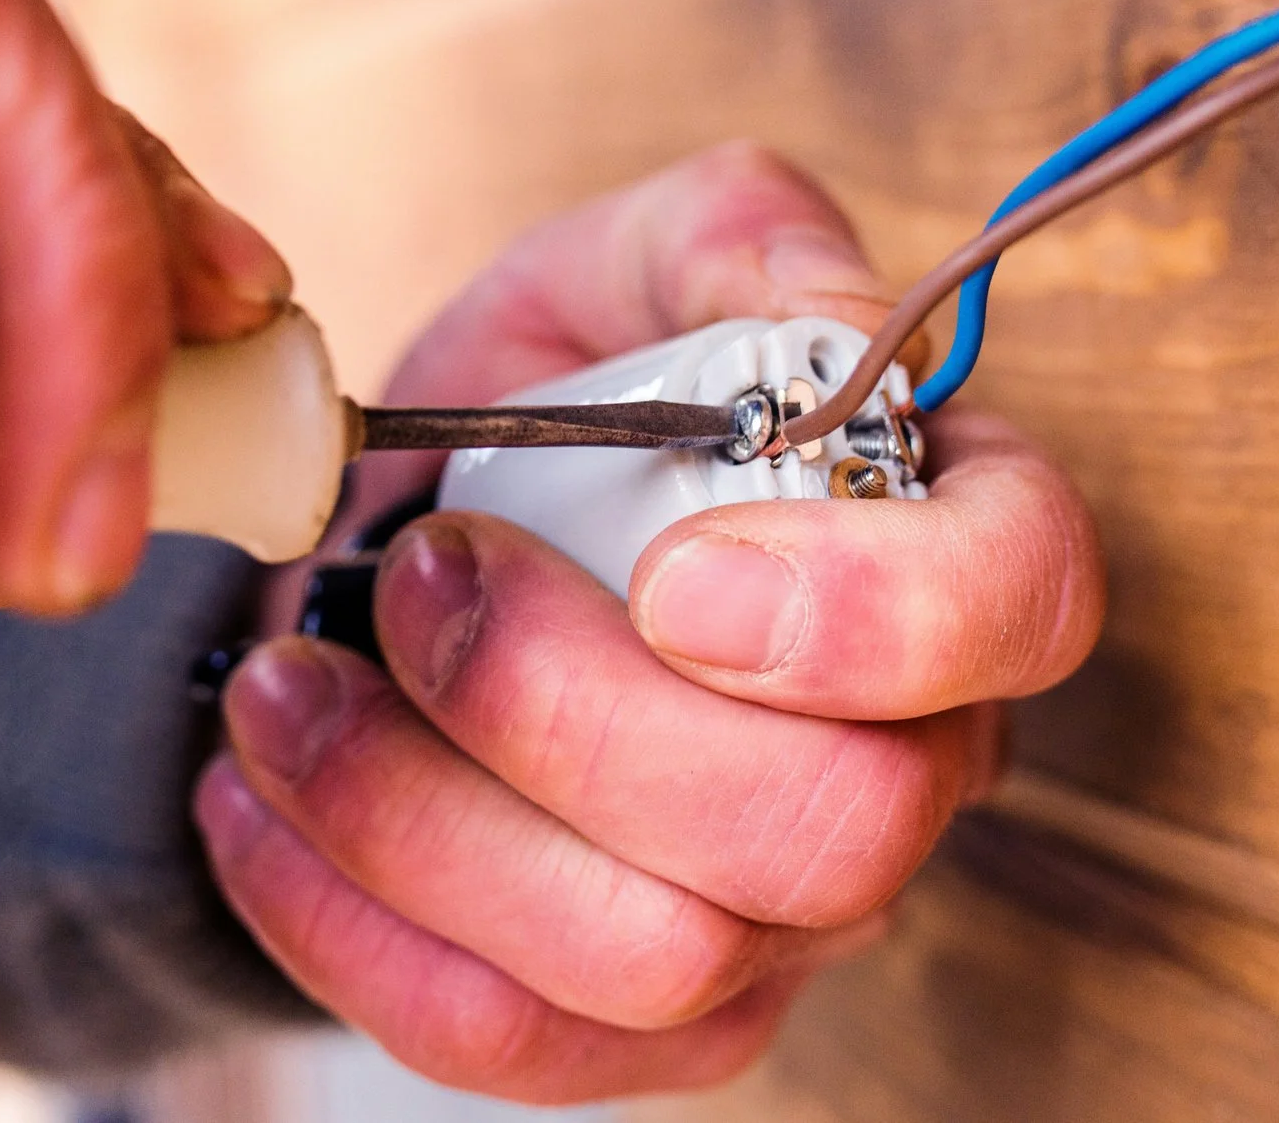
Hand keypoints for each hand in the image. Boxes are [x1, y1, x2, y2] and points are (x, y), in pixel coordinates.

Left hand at [195, 144, 1101, 1101]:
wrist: (417, 538)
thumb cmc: (555, 403)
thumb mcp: (634, 259)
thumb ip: (743, 242)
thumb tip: (823, 330)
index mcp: (942, 549)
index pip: (1022, 605)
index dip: (878, 614)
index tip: (675, 573)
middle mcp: (902, 760)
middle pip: (829, 828)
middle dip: (567, 708)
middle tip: (416, 575)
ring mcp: (778, 920)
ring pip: (652, 954)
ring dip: (419, 813)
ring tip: (286, 682)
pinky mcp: (636, 1024)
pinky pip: (507, 1036)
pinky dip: (343, 918)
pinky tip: (257, 796)